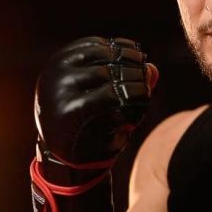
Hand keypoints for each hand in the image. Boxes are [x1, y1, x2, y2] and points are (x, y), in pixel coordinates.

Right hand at [30, 37, 157, 211]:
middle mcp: (58, 71)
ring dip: (136, 91)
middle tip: (144, 91)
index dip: (128, 54)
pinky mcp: (71, 110)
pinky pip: (113, 98)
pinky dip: (130, 106)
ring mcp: (61, 90)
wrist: (67, 165)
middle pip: (113, 60)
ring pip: (116, 78)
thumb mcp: (107, 97)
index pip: (103, 46)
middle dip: (136, 74)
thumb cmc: (90, 126)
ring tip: (137, 107)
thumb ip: (130, 79)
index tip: (142, 70)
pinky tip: (132, 119)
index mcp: (61, 61)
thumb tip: (153, 69)